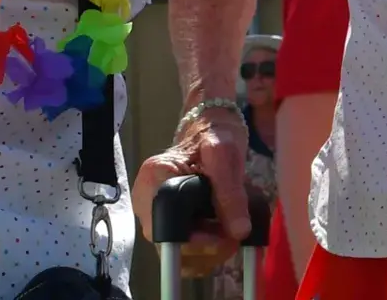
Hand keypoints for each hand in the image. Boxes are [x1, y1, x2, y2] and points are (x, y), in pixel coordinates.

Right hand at [132, 105, 252, 243]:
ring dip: (207, 255)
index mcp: (154, 178)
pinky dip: (205, 253)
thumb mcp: (225, 156)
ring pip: (175, 255)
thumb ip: (231, 192)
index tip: (224, 238)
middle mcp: (147, 200)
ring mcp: (154, 215)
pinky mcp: (167, 223)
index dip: (194, 240)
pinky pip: (182, 252)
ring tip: (232, 234)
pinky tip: (222, 236)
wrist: (210, 130)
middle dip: (205, 249)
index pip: (164, 226)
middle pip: (168, 246)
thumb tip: (240, 232)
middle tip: (235, 238)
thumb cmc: (215, 135)